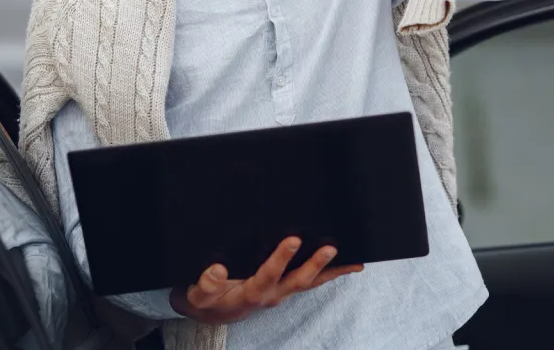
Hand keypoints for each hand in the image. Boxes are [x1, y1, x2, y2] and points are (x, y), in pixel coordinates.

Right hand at [170, 237, 363, 324]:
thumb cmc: (205, 300)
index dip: (280, 259)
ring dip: (332, 273)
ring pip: (309, 283)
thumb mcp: (198, 295)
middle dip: (316, 265)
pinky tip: (345, 264)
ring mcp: (280, 293)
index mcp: (250, 293)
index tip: (292, 239)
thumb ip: (206, 284)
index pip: (268, 275)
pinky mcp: (283, 288)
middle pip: (298, 282)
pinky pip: (309, 281)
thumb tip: (217, 269)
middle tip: (331, 248)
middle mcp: (271, 295)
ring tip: (355, 262)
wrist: (211, 313)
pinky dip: (328, 274)